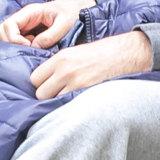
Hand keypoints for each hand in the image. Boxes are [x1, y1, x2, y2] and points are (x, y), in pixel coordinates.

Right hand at [0, 0, 91, 46]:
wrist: (78, 9)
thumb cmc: (72, 12)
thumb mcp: (65, 23)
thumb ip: (51, 35)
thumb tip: (35, 47)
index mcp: (30, 12)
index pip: (9, 25)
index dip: (14, 39)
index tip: (28, 47)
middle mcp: (23, 18)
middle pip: (1, 31)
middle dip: (10, 43)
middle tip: (28, 50)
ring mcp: (23, 26)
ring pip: (4, 37)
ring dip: (13, 46)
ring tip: (30, 50)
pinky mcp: (27, 34)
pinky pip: (13, 41)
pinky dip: (18, 48)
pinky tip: (32, 50)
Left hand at [28, 30, 151, 98]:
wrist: (125, 54)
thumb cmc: (101, 53)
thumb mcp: (74, 52)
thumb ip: (58, 65)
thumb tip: (45, 80)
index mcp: (60, 59)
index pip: (34, 79)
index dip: (40, 84)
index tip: (47, 85)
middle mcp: (64, 71)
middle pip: (40, 93)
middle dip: (47, 95)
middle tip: (57, 94)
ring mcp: (75, 84)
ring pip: (52, 103)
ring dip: (57, 102)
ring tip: (68, 99)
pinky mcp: (86, 94)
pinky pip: (68, 106)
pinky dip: (69, 107)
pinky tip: (76, 103)